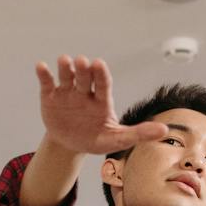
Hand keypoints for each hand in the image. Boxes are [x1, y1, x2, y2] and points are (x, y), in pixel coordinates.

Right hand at [35, 55, 169, 155]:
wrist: (70, 145)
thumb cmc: (96, 139)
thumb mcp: (117, 139)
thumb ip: (139, 133)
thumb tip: (164, 130)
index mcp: (101, 100)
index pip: (103, 84)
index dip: (101, 74)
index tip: (99, 64)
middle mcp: (85, 92)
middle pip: (85, 77)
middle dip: (84, 69)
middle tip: (83, 61)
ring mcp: (67, 92)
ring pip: (67, 76)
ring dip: (66, 68)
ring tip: (64, 60)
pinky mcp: (50, 97)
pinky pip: (48, 83)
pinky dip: (44, 75)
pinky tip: (41, 67)